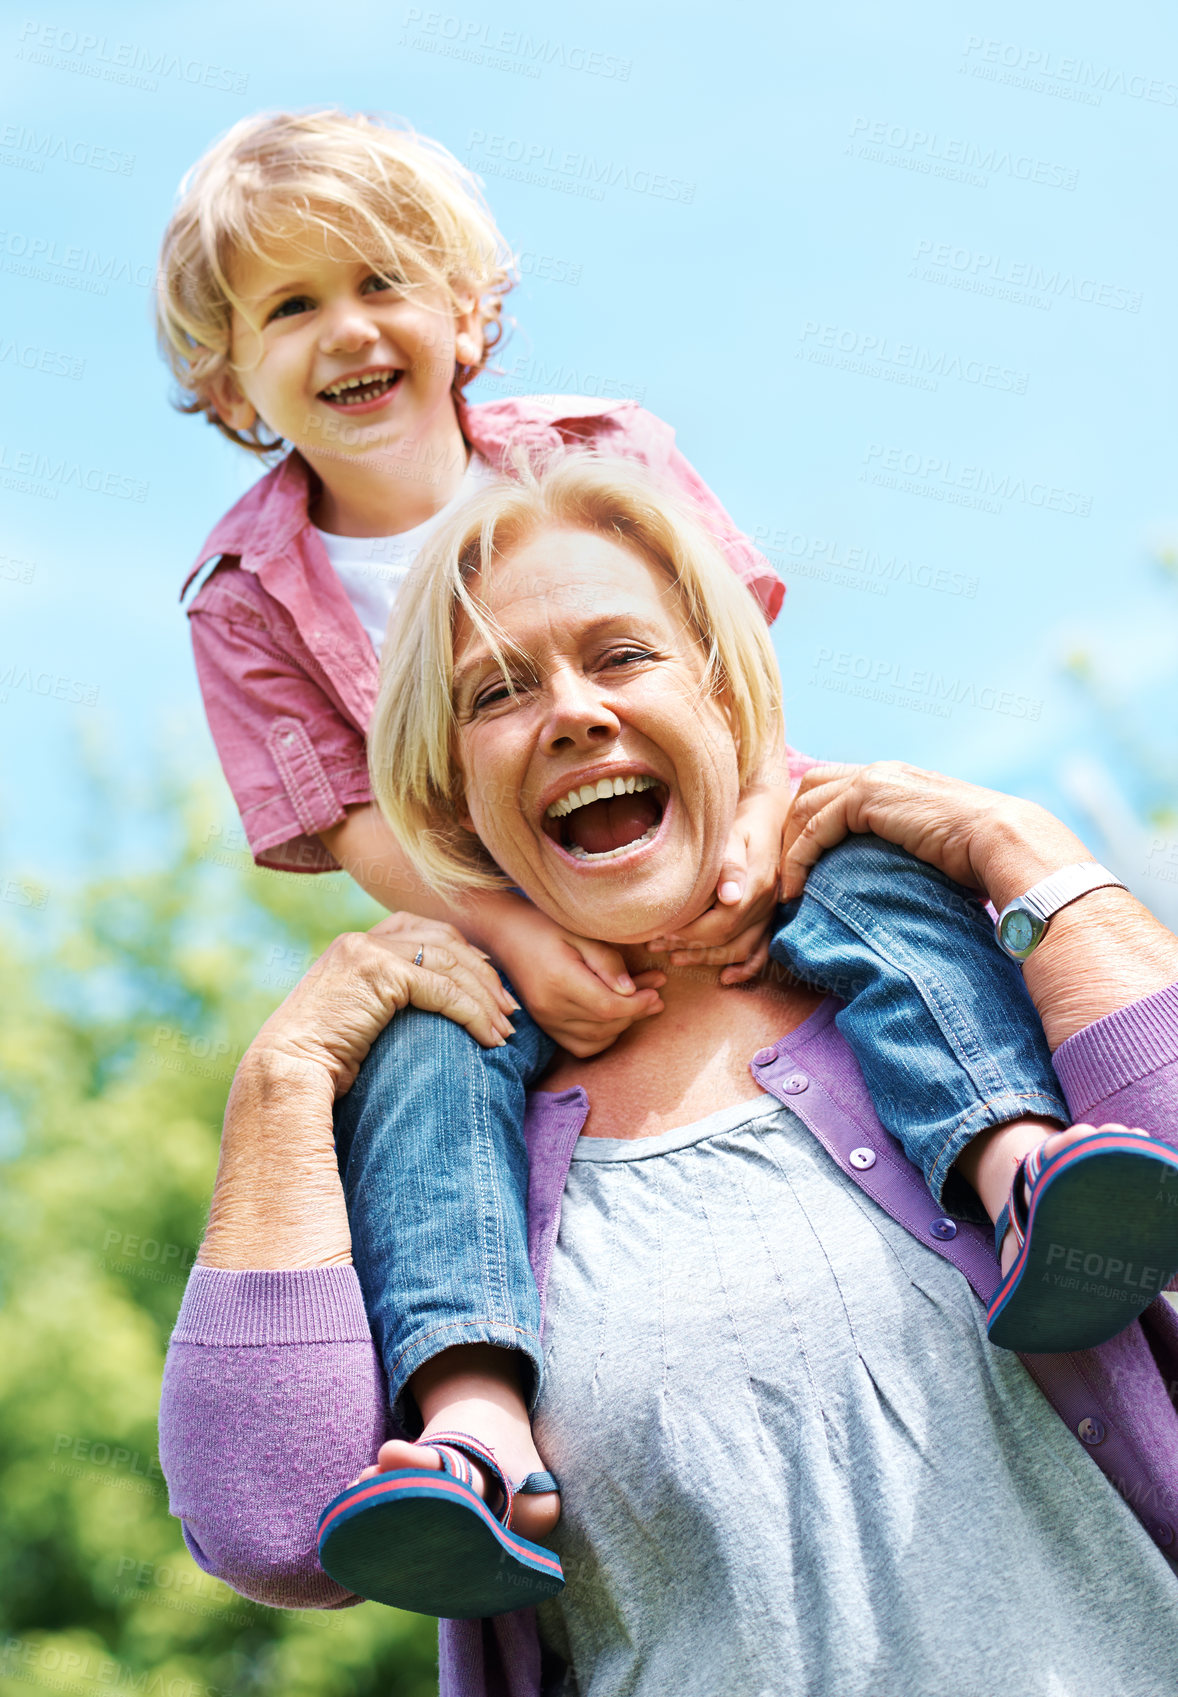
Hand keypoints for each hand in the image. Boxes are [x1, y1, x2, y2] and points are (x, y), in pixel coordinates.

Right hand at [248, 913, 518, 1098]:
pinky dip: (474, 1013)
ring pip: (450, 963)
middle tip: (510, 1011)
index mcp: (357, 946)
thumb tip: (433, 1018)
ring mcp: (368, 950)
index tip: (492, 988)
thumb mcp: (358, 1021)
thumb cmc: (320, 1064)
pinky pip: (443, 989)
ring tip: (506, 1030)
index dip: (467, 956)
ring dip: (485, 997)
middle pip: (445, 941)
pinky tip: (490, 1037)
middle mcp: (362, 940)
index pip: (427, 933)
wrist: (284, 1074)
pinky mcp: (377, 971)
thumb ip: (387, 1004)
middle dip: (484, 976)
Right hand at [487, 896, 665, 1057]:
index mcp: (560, 980)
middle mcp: (550, 1007)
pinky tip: (616, 1019)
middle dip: (637, 1012)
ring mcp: (546, 1020)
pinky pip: (581, 1046)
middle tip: (657, 993)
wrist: (507, 935)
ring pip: (596, 1040)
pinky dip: (603, 1038)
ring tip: (643, 1004)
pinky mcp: (545, 1026)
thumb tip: (630, 991)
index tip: (656, 990)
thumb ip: (607, 962)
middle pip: (605, 1025)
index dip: (637, 1005)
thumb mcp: (581, 933)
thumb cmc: (546, 926)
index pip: (608, 1007)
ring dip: (623, 1025)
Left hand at [646, 783, 789, 983]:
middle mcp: (766, 904)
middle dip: (689, 946)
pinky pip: (763, 951)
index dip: (690, 933)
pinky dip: (747, 968)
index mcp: (756, 885)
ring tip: (675, 959)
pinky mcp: (770, 916)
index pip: (721, 923)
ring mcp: (770, 913)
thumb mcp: (734, 834)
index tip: (662, 932)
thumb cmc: (743, 822)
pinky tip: (726, 978)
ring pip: (741, 949)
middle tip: (656, 946)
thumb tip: (730, 898)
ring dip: (708, 959)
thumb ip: (730, 864)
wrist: (771, 815)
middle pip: (727, 939)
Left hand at [778, 760, 1092, 907]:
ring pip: (804, 807)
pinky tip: (795, 891)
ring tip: (786, 889)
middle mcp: (880, 772)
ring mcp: (873, 779)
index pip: (831, 789)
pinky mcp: (868, 798)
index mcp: (895, 780)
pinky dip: (798, 860)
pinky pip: (815, 828)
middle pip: (808, 790)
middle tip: (785, 877)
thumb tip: (891, 878)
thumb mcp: (931, 845)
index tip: (799, 867)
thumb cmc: (980, 857)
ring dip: (787, 848)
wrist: (1004, 842)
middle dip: (789, 832)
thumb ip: (903, 845)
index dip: (808, 824)